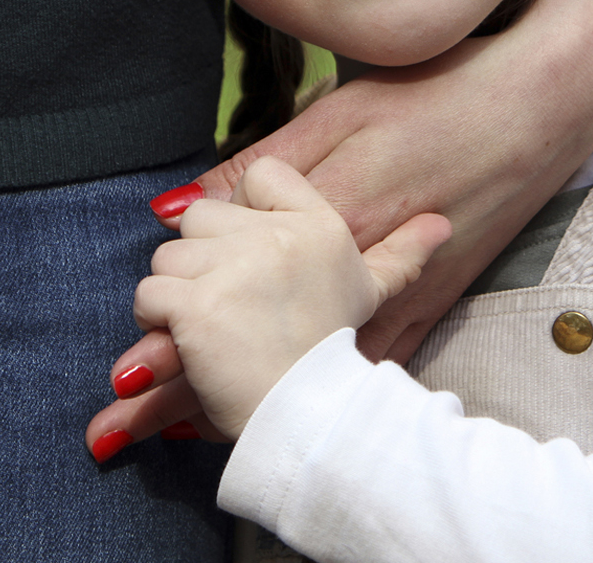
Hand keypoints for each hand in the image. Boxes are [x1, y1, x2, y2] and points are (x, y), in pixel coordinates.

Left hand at [91, 157, 448, 445]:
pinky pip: (151, 296)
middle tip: (231, 301)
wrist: (310, 418)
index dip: (245, 209)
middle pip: (202, 216)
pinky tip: (189, 342)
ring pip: (168, 257)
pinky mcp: (198, 306)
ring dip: (176, 295)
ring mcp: (237, 269)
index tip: (253, 253)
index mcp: (320, 224)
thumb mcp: (370, 294)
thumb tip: (441, 226)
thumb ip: (399, 253)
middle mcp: (279, 236)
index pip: (262, 174)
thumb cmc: (332, 350)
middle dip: (204, 258)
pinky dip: (158, 324)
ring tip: (213, 327)